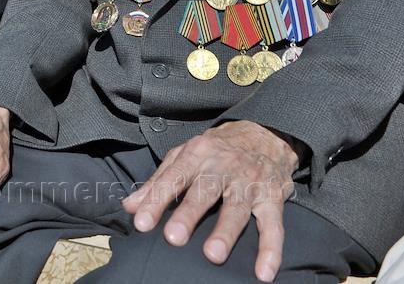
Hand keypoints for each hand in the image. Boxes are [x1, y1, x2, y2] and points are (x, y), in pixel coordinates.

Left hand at [122, 120, 298, 282]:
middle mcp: (222, 167)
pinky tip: (264, 272)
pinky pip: (274, 226)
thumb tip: (130, 207)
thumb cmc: (216, 150)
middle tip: (173, 238)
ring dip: (225, 232)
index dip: (156, 200)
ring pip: (237, 208)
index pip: (172, 178)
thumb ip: (158, 182)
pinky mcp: (273, 197)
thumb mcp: (183, 156)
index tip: (141, 223)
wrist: (264, 134)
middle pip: (204, 192)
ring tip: (213, 255)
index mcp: (196, 155)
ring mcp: (249, 182)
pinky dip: (271, 249)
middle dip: (188, 215)